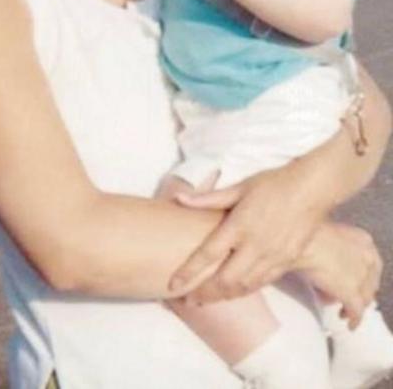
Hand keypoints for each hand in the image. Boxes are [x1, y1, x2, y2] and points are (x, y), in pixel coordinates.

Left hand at [169, 161, 323, 301]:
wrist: (312, 189)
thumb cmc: (274, 184)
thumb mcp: (240, 187)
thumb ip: (209, 198)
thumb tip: (180, 198)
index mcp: (239, 225)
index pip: (208, 254)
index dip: (188, 272)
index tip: (173, 285)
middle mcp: (255, 245)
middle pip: (225, 280)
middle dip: (204, 294)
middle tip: (188, 300)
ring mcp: (273, 256)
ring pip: (244, 287)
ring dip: (223, 296)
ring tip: (207, 299)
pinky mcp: (287, 262)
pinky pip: (262, 283)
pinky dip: (245, 290)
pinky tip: (235, 291)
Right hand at [300, 221, 381, 328]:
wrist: (302, 240)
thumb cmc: (307, 232)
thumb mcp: (327, 232)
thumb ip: (335, 243)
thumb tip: (326, 254)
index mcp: (363, 240)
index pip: (372, 263)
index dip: (364, 275)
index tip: (358, 281)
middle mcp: (367, 258)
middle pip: (370, 282)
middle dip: (360, 292)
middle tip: (350, 296)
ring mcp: (361, 277)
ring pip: (364, 298)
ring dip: (354, 306)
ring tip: (344, 311)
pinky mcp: (351, 293)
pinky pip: (356, 312)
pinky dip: (354, 319)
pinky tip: (350, 323)